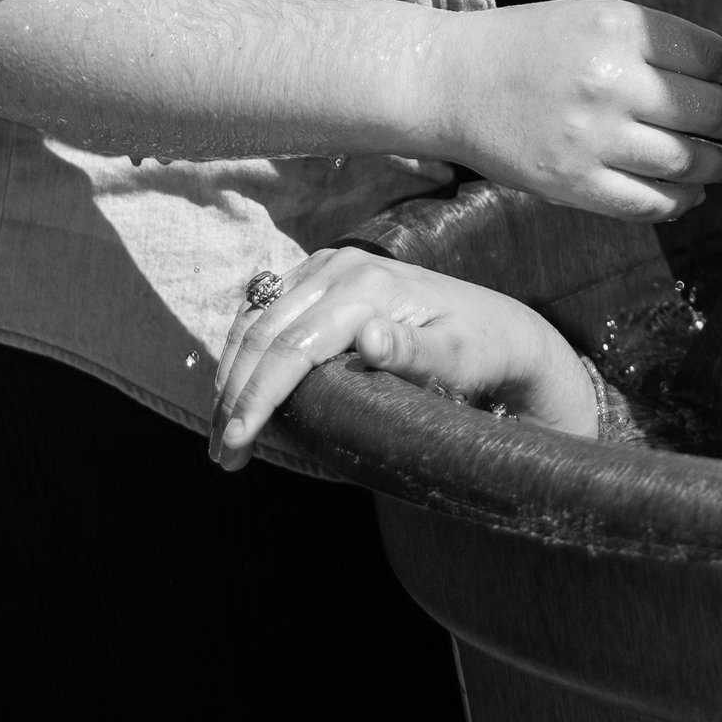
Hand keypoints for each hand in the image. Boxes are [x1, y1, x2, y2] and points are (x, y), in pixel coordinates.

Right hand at [212, 245, 602, 468]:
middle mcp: (343, 266)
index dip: (258, 398)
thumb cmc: (480, 351)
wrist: (499, 327)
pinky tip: (238, 391)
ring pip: (257, 320)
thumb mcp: (457, 358)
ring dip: (232, 377)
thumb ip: (414, 351)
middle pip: (264, 334)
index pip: (292, 347)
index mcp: (370, 288)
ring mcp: (330, 265)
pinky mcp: (324, 273)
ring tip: (223, 436)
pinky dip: (245, 351)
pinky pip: (267, 309)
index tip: (236, 444)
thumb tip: (370, 336)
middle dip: (235, 397)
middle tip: (223, 455)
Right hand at [437, 1, 721, 217]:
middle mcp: (610, 81)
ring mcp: (590, 137)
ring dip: (721, 165)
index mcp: (619, 29)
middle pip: (708, 112)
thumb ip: (656, 41)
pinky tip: (692, 193)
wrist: (453, 81)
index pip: (711, 57)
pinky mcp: (572, 183)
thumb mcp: (596, 17)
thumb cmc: (532, 45)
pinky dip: (681, 201)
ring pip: (686, 162)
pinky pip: (648, 202)